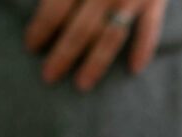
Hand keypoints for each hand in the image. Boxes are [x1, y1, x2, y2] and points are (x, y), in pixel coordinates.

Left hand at [25, 0, 167, 91]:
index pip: (55, 7)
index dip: (41, 28)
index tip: (30, 46)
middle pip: (80, 29)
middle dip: (63, 54)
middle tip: (48, 76)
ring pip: (111, 37)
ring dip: (96, 63)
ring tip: (83, 83)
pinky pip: (151, 29)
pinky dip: (144, 49)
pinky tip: (134, 70)